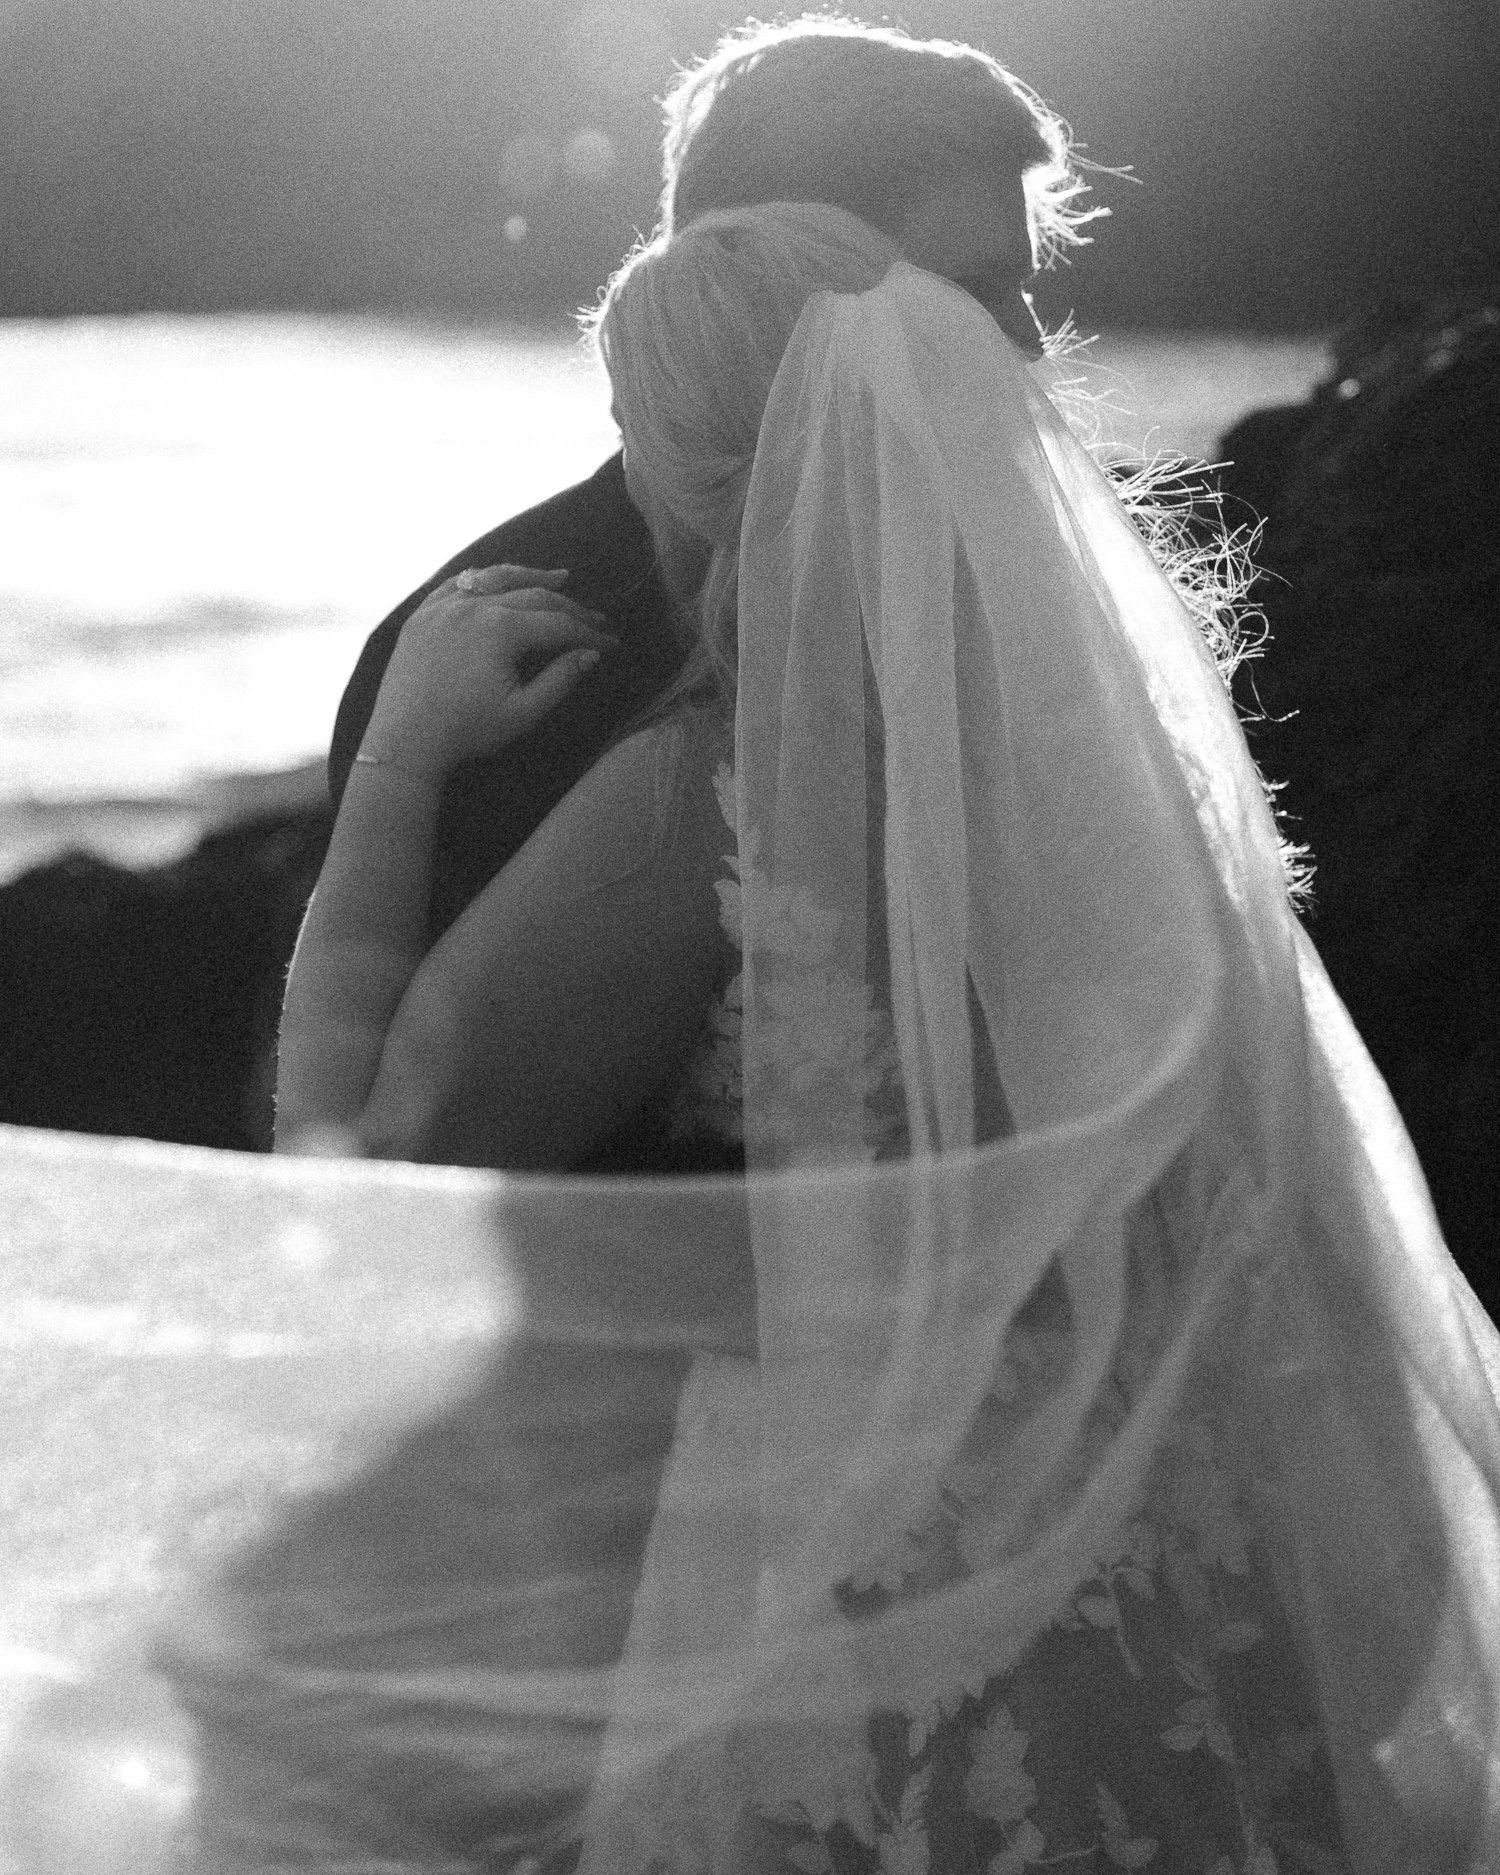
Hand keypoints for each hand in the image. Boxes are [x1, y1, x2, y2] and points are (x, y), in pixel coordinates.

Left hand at [362, 564, 616, 775]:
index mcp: (500, 628)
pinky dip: (483, 578)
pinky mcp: (422, 614)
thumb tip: (590, 654)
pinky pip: (457, 583)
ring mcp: (444, 605)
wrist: (404, 740)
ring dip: (531, 576)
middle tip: (596, 618)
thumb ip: (560, 680)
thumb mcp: (523, 712)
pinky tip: (498, 579)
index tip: (611, 643)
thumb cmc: (467, 731)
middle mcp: (473, 605)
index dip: (589, 633)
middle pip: (534, 596)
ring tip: (559, 578)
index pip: (558, 623)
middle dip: (570, 608)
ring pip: (495, 578)